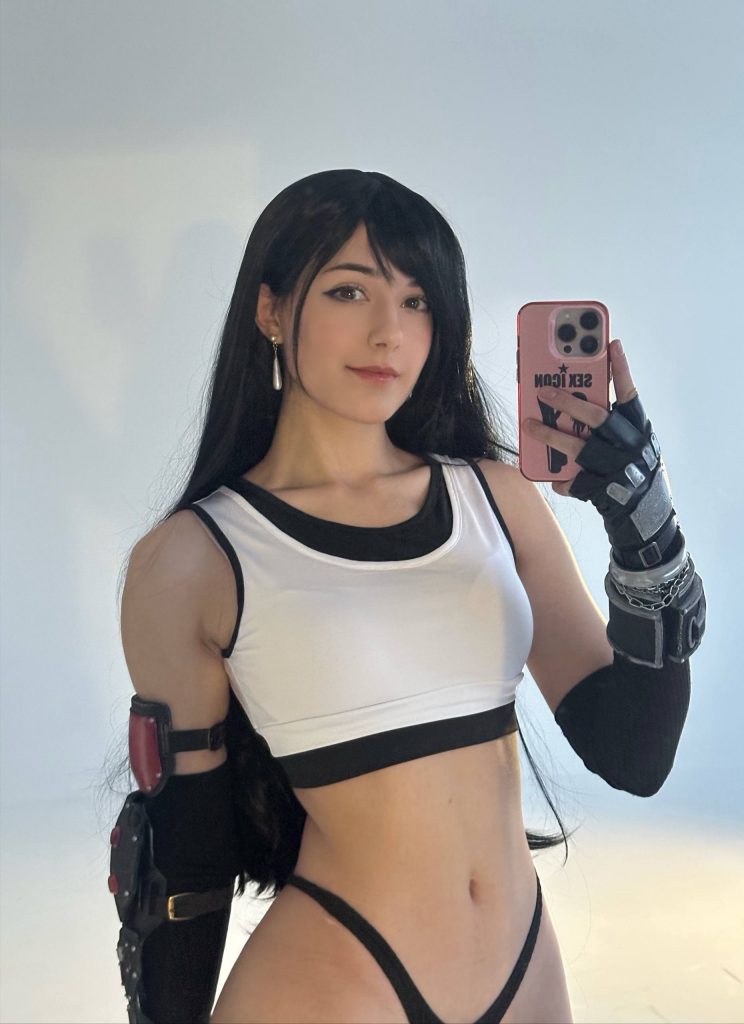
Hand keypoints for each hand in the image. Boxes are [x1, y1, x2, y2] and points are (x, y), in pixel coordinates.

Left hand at [523, 339, 639, 496]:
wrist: (645, 511)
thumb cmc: (632, 465)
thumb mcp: (631, 438)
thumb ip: (610, 419)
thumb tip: (574, 394)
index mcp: (638, 428)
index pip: (629, 394)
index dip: (621, 369)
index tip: (611, 344)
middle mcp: (628, 444)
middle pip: (595, 417)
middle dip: (568, 403)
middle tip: (544, 391)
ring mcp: (615, 467)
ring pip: (578, 448)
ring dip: (551, 435)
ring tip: (529, 425)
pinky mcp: (602, 489)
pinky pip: (575, 482)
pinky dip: (563, 481)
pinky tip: (553, 479)